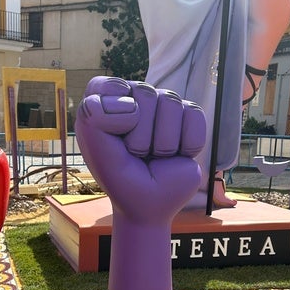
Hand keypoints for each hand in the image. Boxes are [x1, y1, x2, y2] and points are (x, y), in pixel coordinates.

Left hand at [75, 77, 205, 222]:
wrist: (149, 204)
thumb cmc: (120, 176)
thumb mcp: (96, 150)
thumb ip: (95, 118)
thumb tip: (132, 106)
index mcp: (106, 100)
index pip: (107, 85)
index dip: (109, 116)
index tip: (111, 142)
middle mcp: (135, 96)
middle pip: (144, 93)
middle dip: (140, 136)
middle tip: (136, 155)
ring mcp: (164, 105)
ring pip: (170, 103)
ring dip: (162, 143)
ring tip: (155, 156)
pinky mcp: (189, 116)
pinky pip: (194, 116)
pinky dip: (187, 144)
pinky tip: (177, 155)